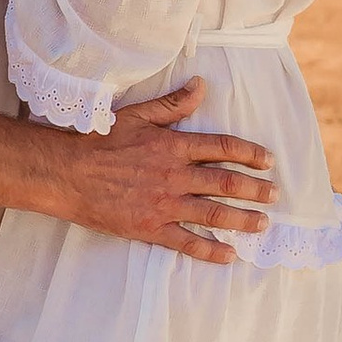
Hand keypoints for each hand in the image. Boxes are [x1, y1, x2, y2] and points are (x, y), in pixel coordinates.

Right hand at [49, 81, 276, 262]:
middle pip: (226, 183)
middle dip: (255, 190)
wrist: (66, 173)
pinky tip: (229, 255)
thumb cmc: (98, 141)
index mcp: (173, 146)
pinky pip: (187, 242)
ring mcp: (164, 204)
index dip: (249, 153)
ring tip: (262, 224)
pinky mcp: (150, 228)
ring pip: (214, 213)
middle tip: (274, 195)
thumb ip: (172, 104)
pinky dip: (210, 250)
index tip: (267, 161)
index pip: (222, 148)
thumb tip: (201, 86)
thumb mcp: (137, 115)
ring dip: (243, 219)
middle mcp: (174, 176)